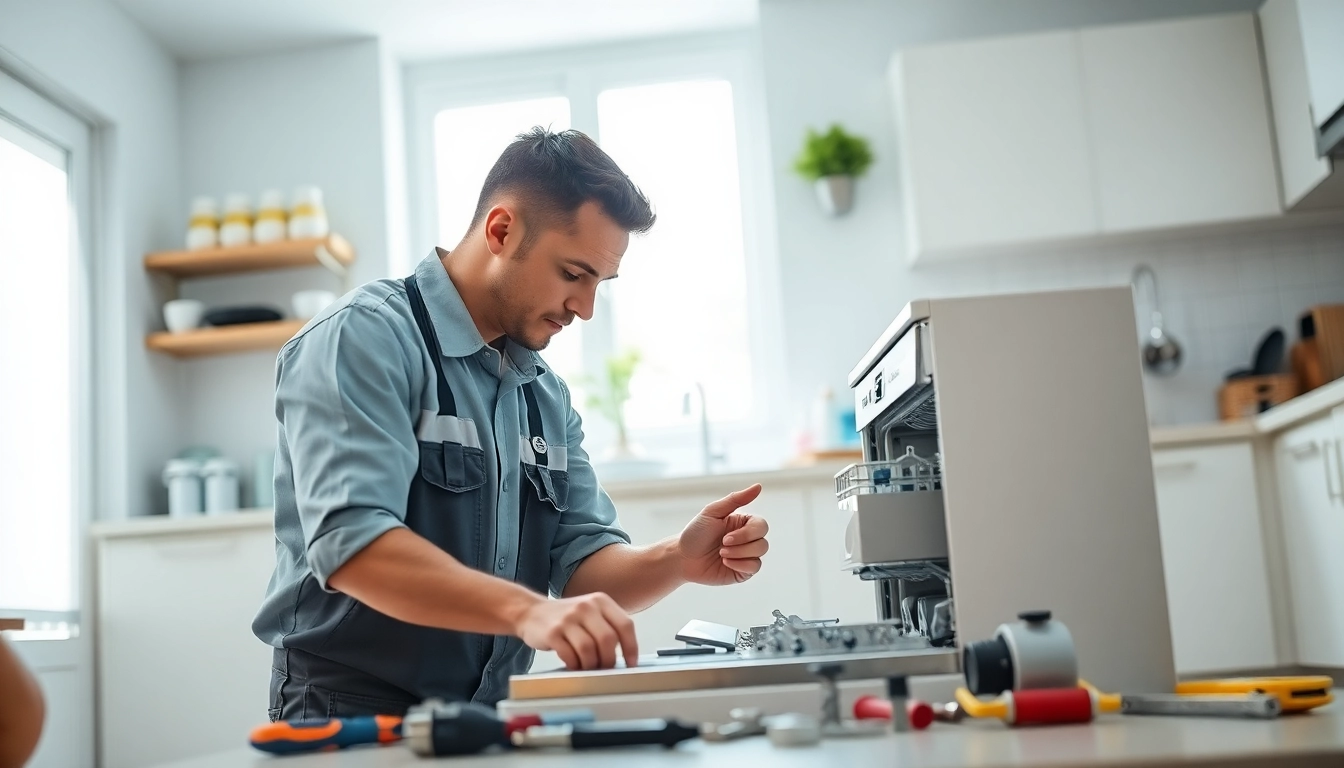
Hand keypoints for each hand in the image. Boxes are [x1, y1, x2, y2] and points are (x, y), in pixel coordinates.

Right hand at [513, 592, 638, 669]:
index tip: (631, 664)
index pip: (625, 625)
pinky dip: (575, 664)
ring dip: (591, 665)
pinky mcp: (552, 632)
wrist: (531, 612)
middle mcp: (585, 606)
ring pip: (589, 650)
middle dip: (609, 660)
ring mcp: (568, 618)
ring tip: (588, 667)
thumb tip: (625, 656)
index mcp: (600, 601)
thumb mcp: (590, 612)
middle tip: (605, 669)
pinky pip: (570, 655)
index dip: (631, 647)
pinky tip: (574, 664)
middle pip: (608, 640)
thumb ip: (608, 627)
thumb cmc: (567, 618)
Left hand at [678, 484, 767, 585]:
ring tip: (721, 554)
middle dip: (741, 544)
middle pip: (763, 542)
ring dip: (738, 555)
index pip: (762, 526)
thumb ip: (736, 499)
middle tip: (722, 545)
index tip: (725, 537)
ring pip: (759, 555)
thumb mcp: (712, 512)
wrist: (682, 559)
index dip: (747, 533)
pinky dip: (739, 565)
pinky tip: (725, 563)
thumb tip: (758, 486)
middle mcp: (747, 540)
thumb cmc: (695, 534)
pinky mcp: (743, 571)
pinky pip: (754, 568)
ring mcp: (746, 556)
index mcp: (743, 524)